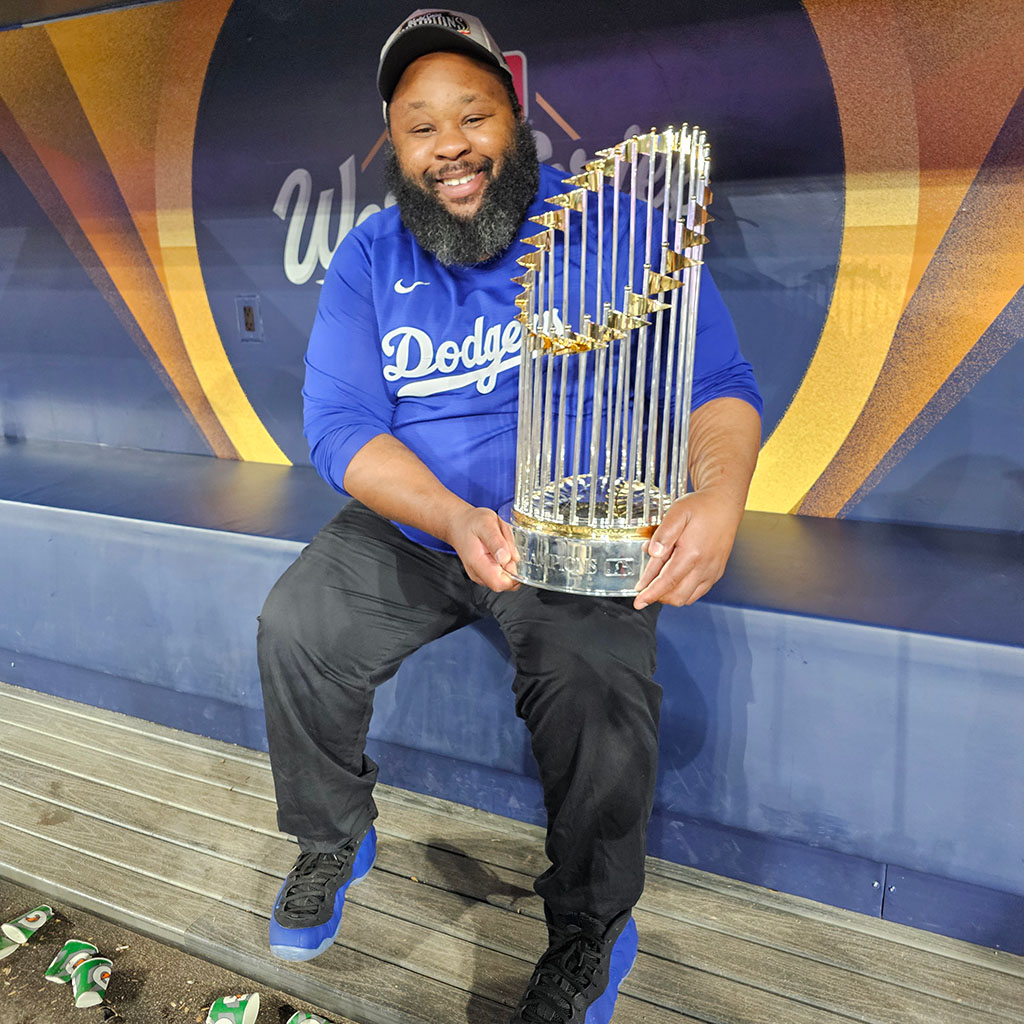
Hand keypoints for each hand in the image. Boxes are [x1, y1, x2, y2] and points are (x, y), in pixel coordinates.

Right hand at [446, 506, 520, 591]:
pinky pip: (504, 571)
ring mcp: (482, 574)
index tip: (512, 556)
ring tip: (500, 542)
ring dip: (510, 559)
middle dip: (513, 562)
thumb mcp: (486, 524)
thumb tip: (506, 559)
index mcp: (477, 563)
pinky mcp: (487, 572)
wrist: (459, 523)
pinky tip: (498, 547)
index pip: (500, 583)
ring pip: (507, 575)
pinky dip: (507, 558)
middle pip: (507, 581)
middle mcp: (479, 573)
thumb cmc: (471, 523)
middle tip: (504, 544)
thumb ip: (496, 542)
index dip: (513, 575)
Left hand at [633, 488, 743, 609]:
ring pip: (687, 598)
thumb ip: (663, 534)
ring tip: (658, 582)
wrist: (724, 504)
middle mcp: (705, 566)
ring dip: (670, 596)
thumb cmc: (701, 507)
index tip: (638, 602)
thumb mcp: (677, 512)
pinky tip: (673, 580)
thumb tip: (652, 552)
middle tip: (644, 588)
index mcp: (692, 553)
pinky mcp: (716, 573)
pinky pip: (698, 592)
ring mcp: (712, 572)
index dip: (650, 594)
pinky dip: (683, 592)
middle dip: (657, 597)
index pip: (667, 582)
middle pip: (676, 596)